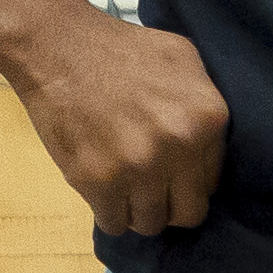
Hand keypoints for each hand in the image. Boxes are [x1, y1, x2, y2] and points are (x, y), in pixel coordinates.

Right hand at [7, 20, 232, 238]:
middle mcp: (180, 148)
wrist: (60, 48)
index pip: (213, 181)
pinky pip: (114, 223)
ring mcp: (139, 168)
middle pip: (188, 213)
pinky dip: (108, 212)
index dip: (190, 179)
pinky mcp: (99, 182)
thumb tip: (211, 146)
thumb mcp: (184, 61)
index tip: (173, 171)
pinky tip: (104, 189)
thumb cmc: (122, 50)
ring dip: (138, 211)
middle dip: (171, 204)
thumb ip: (204, 106)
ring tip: (125, 186)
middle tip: (152, 188)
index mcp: (208, 119)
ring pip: (151, 224)